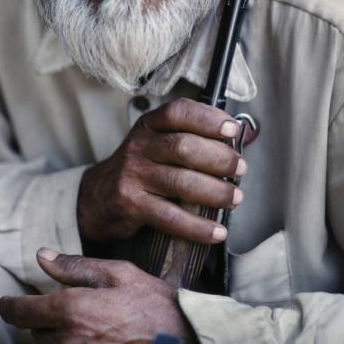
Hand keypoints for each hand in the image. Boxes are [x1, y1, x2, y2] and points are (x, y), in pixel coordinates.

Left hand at [0, 249, 206, 343]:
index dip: (8, 306)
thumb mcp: (118, 273)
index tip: (4, 302)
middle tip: (66, 303)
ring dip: (64, 334)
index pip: (21, 312)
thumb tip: (42, 256)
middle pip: (38, 332)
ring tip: (95, 321)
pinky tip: (105, 339)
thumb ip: (75, 266)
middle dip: (44, 317)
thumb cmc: (155, 306)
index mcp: (70, 311)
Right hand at [77, 98, 245, 245]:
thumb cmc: (141, 167)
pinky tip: (216, 231)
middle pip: (183, 147)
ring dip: (214, 192)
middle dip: (218, 158)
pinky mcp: (131, 204)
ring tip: (234, 198)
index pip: (178, 112)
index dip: (206, 118)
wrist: (98, 197)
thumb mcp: (159, 143)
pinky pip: (170, 217)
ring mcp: (133, 175)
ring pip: (180, 182)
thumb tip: (245, 134)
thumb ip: (196, 136)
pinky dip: (197, 227)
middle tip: (239, 168)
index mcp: (149, 126)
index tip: (231, 128)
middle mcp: (140, 146)